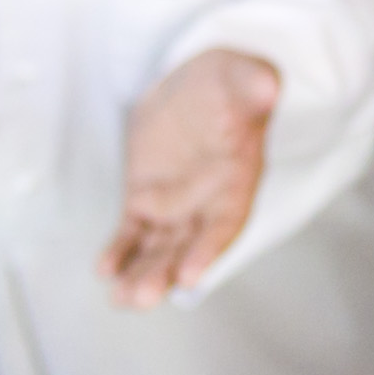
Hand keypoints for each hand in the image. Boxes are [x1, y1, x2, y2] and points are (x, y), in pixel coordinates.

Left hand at [103, 45, 281, 304]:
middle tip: (141, 297)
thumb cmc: (229, 84)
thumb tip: (268, 86)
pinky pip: (131, 232)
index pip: (225, 224)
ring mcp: (174, 206)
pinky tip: (105, 269)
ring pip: (157, 249)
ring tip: (121, 297)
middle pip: (185, 248)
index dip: (209, 251)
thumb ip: (254, 86)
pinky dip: (119, 252)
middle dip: (164, 274)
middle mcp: (206, 203)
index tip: (190, 277)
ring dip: (140, 274)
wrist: (198, 85)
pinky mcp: (145, 200)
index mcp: (236, 181)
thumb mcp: (242, 76)